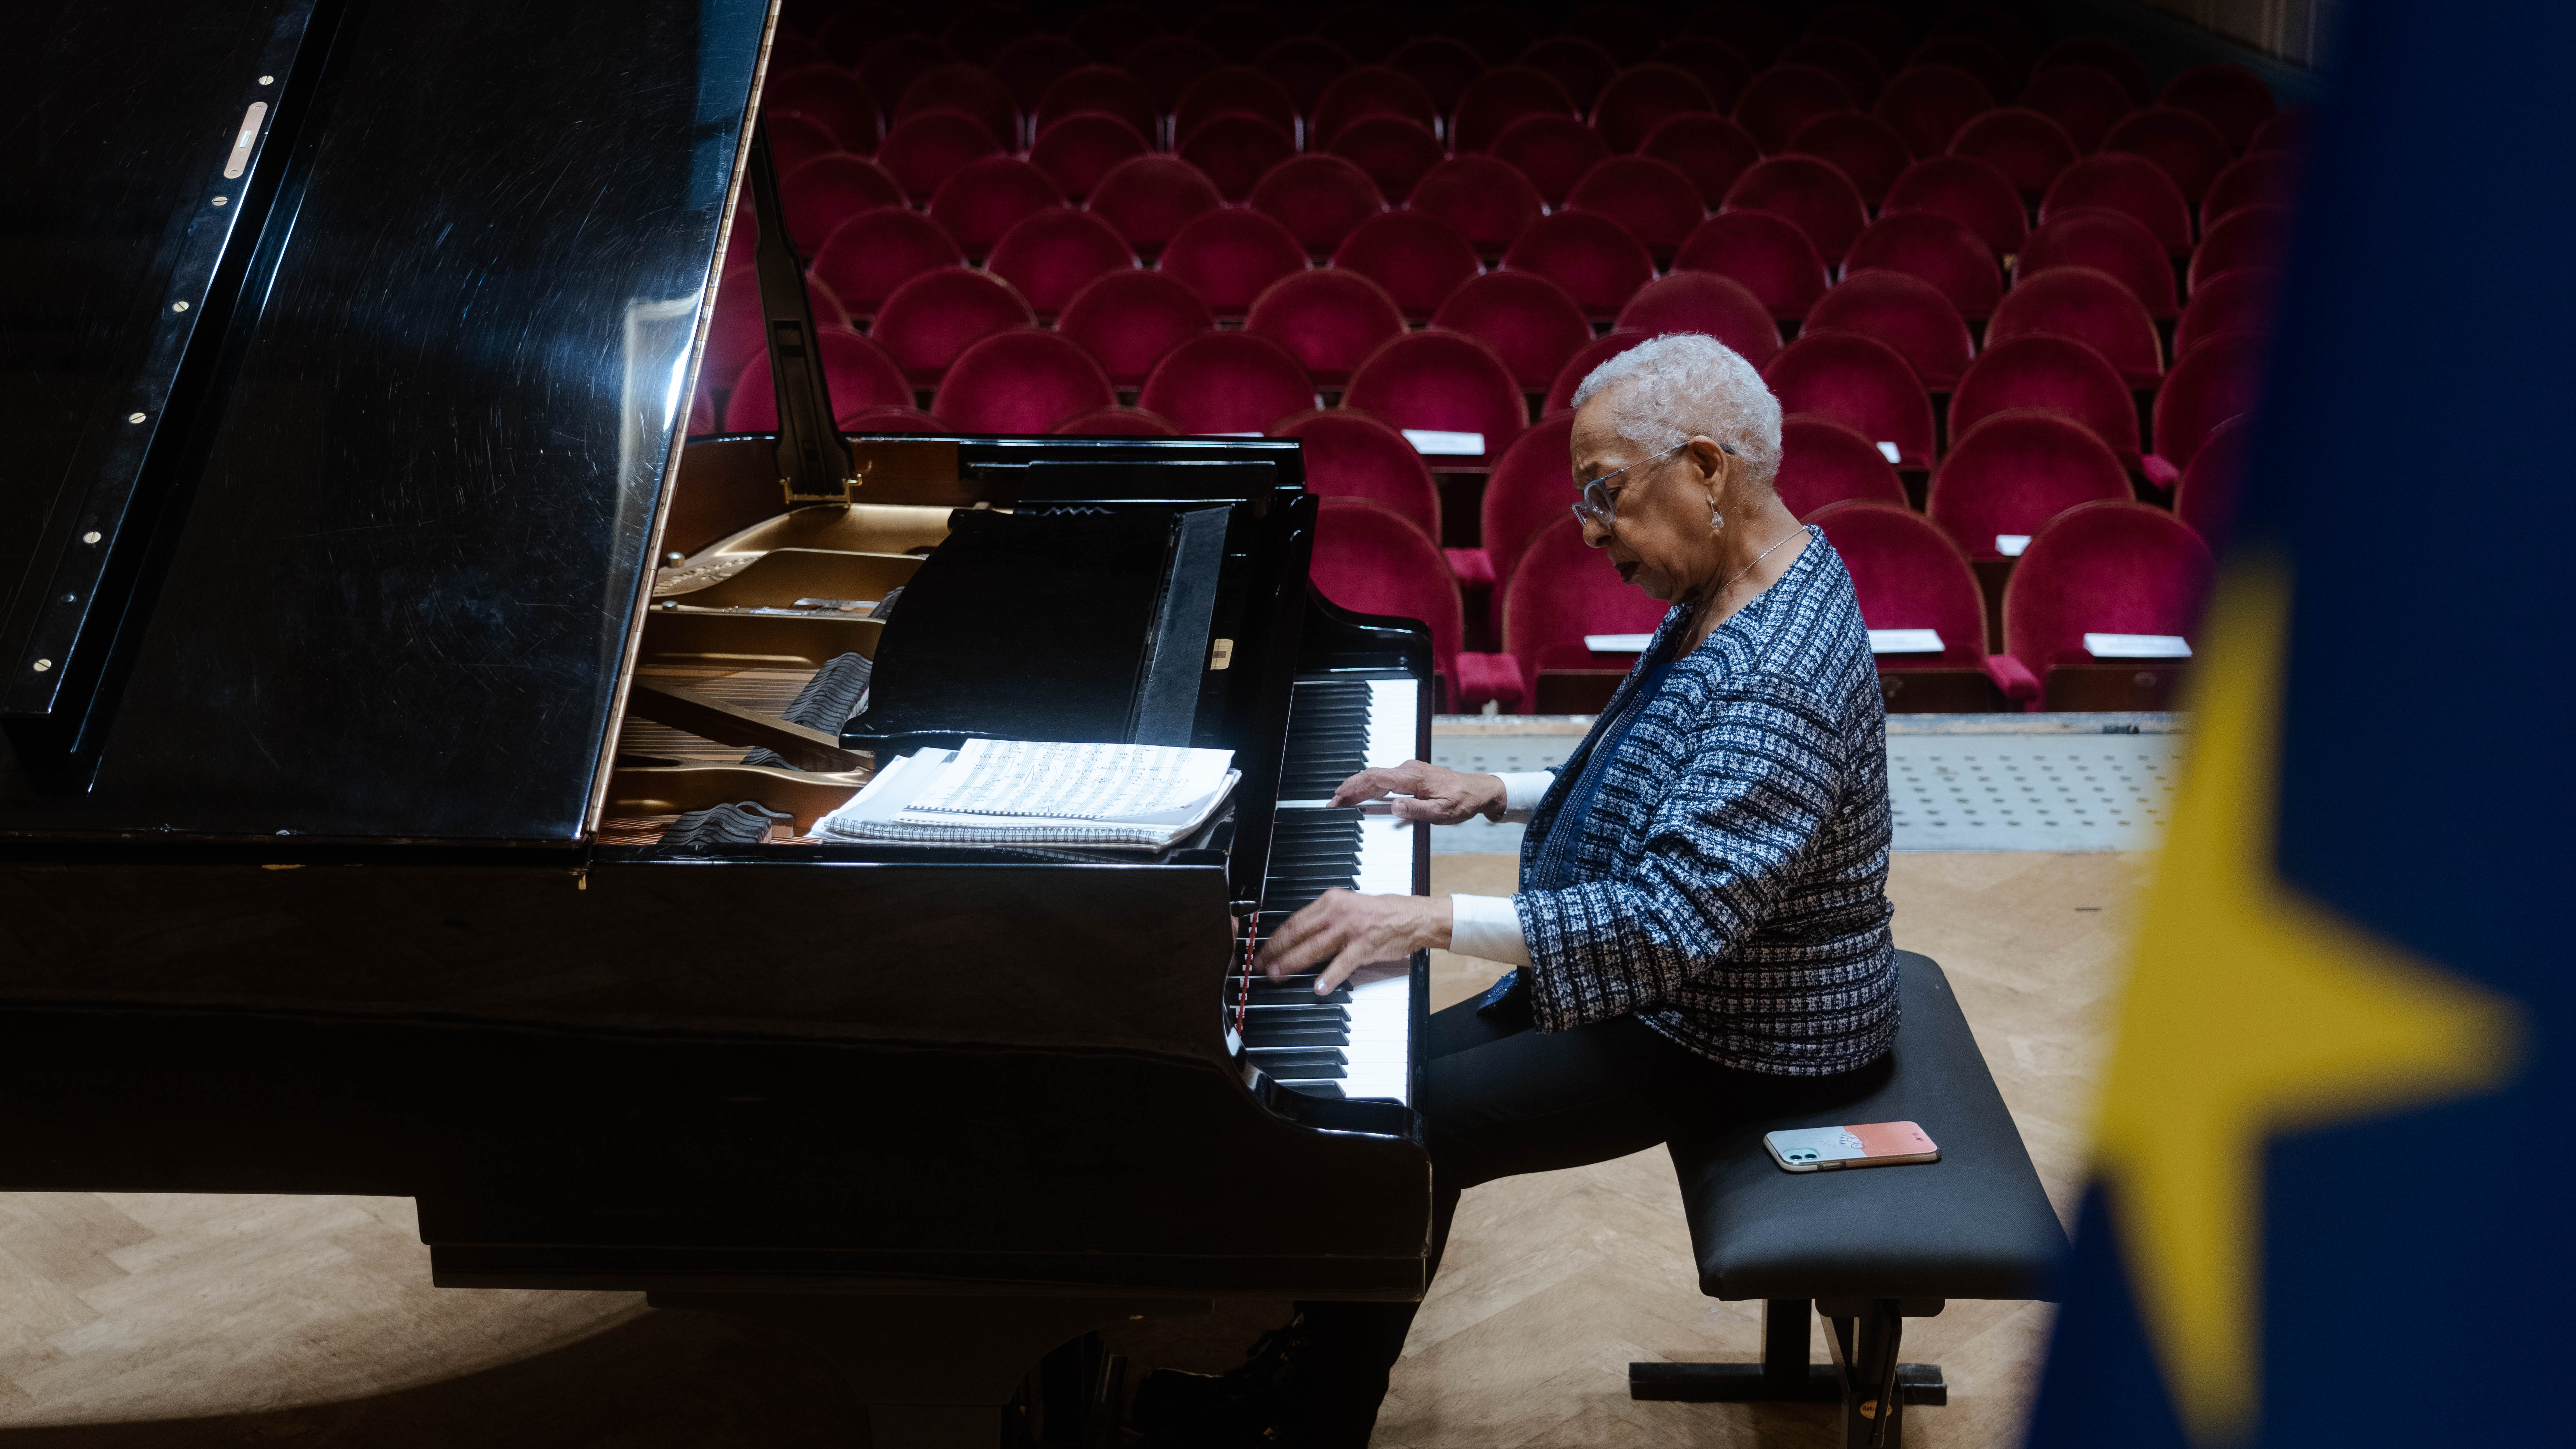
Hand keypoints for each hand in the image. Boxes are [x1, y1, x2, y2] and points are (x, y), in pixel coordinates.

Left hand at [1258, 891, 1450, 994]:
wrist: (1412, 917)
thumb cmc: (1381, 913)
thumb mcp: (1347, 907)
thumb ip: (1324, 919)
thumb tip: (1299, 936)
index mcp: (1330, 901)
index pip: (1294, 921)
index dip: (1275, 938)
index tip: (1264, 949)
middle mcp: (1336, 913)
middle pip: (1297, 934)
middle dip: (1275, 952)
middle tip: (1262, 965)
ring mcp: (1350, 930)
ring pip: (1313, 948)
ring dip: (1291, 963)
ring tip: (1278, 975)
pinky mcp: (1363, 947)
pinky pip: (1342, 964)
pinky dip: (1329, 976)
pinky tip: (1318, 987)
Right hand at [1329, 760, 1508, 824]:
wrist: (1478, 791)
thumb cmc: (1462, 801)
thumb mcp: (1440, 812)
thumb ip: (1415, 810)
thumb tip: (1393, 807)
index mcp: (1412, 777)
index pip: (1375, 778)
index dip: (1353, 787)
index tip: (1338, 798)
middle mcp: (1408, 770)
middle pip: (1371, 777)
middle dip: (1350, 789)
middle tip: (1333, 804)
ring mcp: (1409, 772)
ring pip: (1377, 778)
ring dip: (1359, 789)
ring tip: (1343, 802)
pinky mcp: (1411, 777)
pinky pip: (1386, 781)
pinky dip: (1371, 789)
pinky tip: (1364, 799)